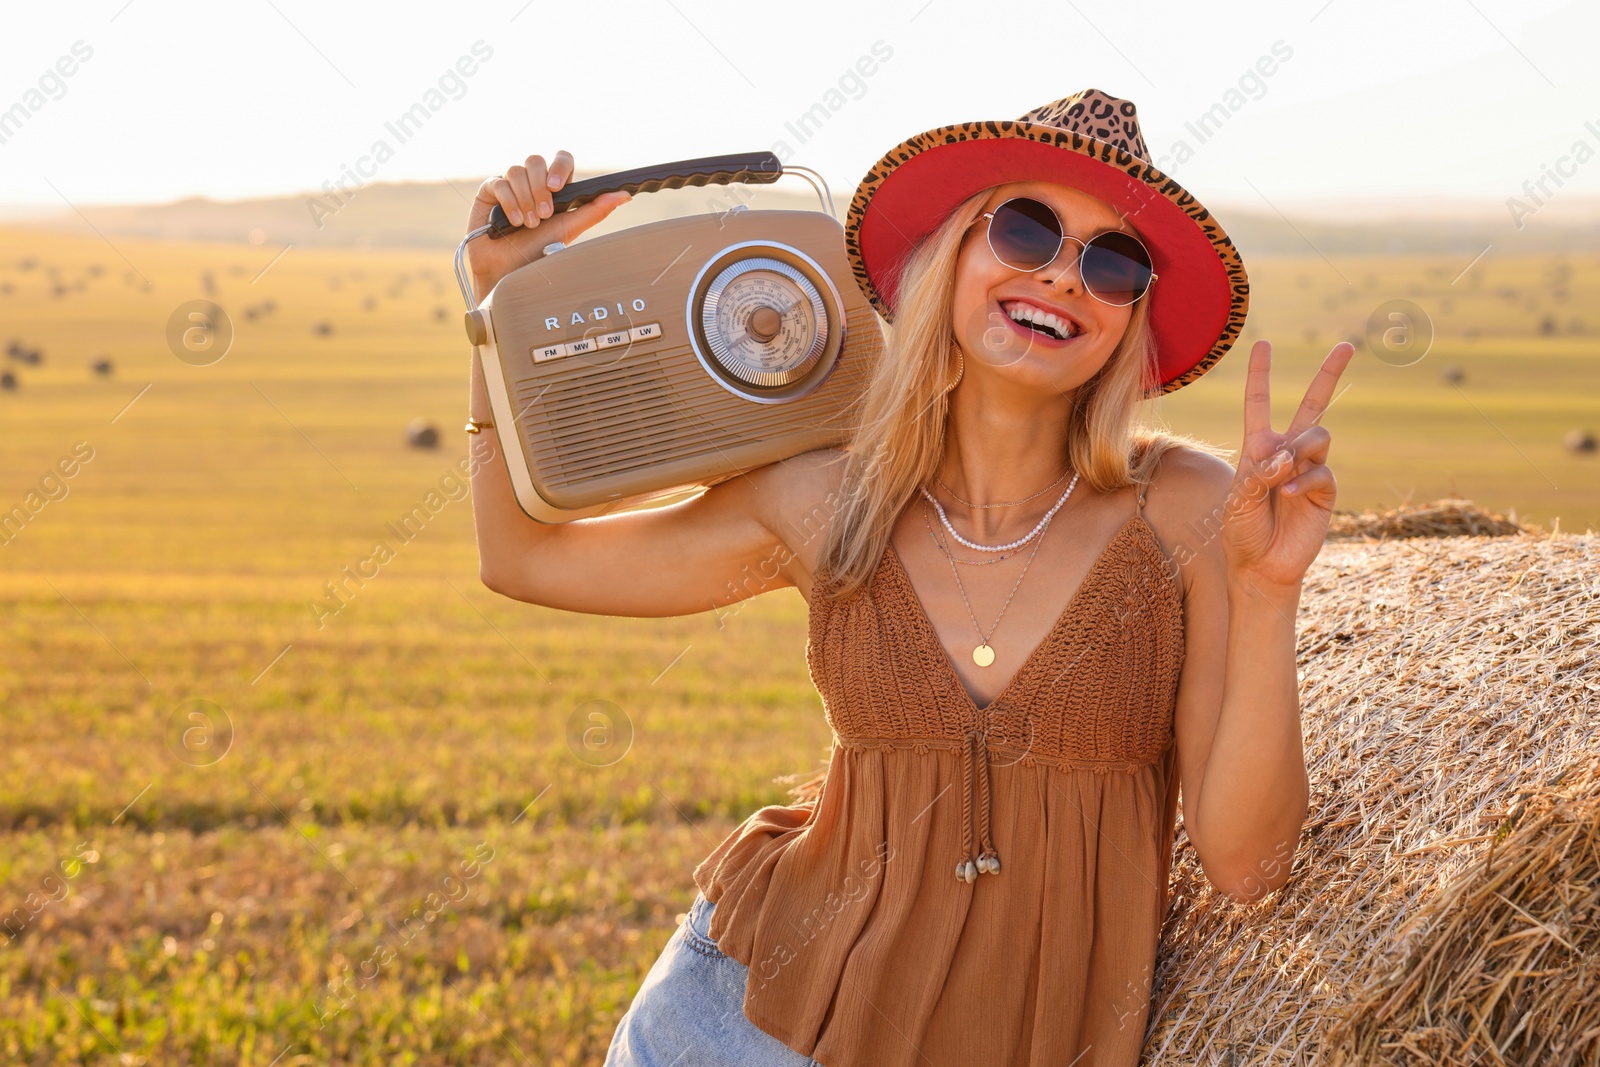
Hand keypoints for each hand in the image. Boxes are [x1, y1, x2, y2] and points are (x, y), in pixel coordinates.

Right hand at [464, 151, 631, 295]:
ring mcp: (510, 184)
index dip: (559, 166)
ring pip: (517, 170)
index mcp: (553, 187)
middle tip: (543, 216)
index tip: (557, 187)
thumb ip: (595, 211)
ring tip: (528, 224)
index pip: (561, 159)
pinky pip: (499, 182)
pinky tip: (512, 222)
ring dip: (525, 199)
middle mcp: (532, 182)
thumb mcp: (569, 229)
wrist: (507, 270)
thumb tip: (624, 196)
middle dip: (540, 189)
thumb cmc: (538, 251)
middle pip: (536, 161)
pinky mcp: (490, 191)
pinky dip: (508, 203)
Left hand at [1221, 339, 1354, 596]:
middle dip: (1329, 374)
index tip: (1263, 343)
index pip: (1260, 404)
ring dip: (1299, 449)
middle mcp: (1287, 452)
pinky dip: (1302, 482)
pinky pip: (1321, 472)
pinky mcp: (1325, 490)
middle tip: (1347, 345)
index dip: (1261, 374)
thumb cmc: (1242, 530)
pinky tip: (1287, 495)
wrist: (1261, 565)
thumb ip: (1258, 472)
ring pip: (1318, 436)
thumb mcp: (1238, 498)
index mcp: (1259, 447)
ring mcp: (1309, 469)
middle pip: (1313, 404)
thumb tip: (1288, 455)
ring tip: (1281, 474)